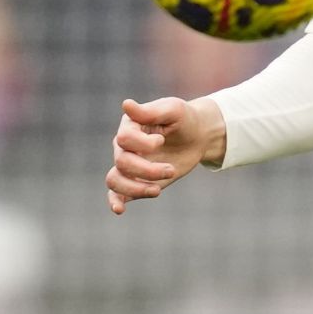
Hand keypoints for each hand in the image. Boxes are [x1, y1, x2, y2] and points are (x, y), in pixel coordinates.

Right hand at [106, 96, 224, 214]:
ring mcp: (129, 165)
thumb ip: (150, 112)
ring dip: (135, 188)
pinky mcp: (136, 180)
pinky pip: (116, 193)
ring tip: (157, 190)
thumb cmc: (184, 119)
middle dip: (148, 170)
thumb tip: (126, 104)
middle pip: (122, 162)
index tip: (162, 140)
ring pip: (115, 180)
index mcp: (130, 126)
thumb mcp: (173, 110)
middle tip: (171, 169)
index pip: (124, 139)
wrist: (197, 136)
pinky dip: (115, 201)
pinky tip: (120, 209)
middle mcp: (124, 146)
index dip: (143, 144)